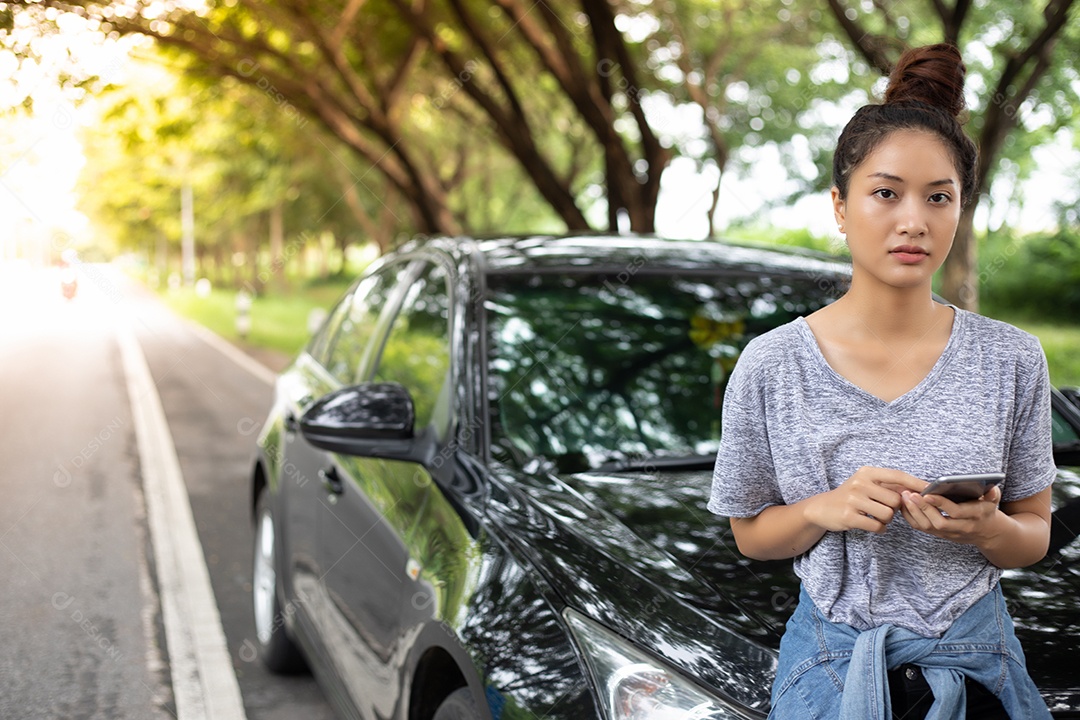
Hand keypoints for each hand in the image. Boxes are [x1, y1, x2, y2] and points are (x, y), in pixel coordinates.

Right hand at [804, 466, 927, 533]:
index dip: (915, 482)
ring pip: (888, 514)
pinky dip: (879, 529)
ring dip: (886, 520)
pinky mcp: (849, 517)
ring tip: (875, 517)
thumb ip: (889, 486)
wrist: (822, 508)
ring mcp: (853, 500)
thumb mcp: (866, 484)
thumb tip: (917, 490)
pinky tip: (871, 525)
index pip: (897, 475)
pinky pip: (878, 526)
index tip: (931, 488)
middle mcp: (859, 483)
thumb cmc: (851, 496)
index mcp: (866, 472)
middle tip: (883, 508)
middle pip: (895, 499)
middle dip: (894, 508)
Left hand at [900, 486, 1004, 543]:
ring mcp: (950, 534)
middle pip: (938, 522)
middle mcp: (961, 527)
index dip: (941, 503)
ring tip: (904, 497)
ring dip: (913, 512)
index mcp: (974, 517)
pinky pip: (922, 528)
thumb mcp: (993, 502)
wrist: (988, 533)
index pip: (956, 512)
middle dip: (922, 508)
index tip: (927, 493)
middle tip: (909, 494)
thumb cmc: (987, 511)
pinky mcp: (940, 535)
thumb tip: (992, 488)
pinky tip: (904, 504)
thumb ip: (993, 494)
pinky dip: (911, 517)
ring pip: (928, 527)